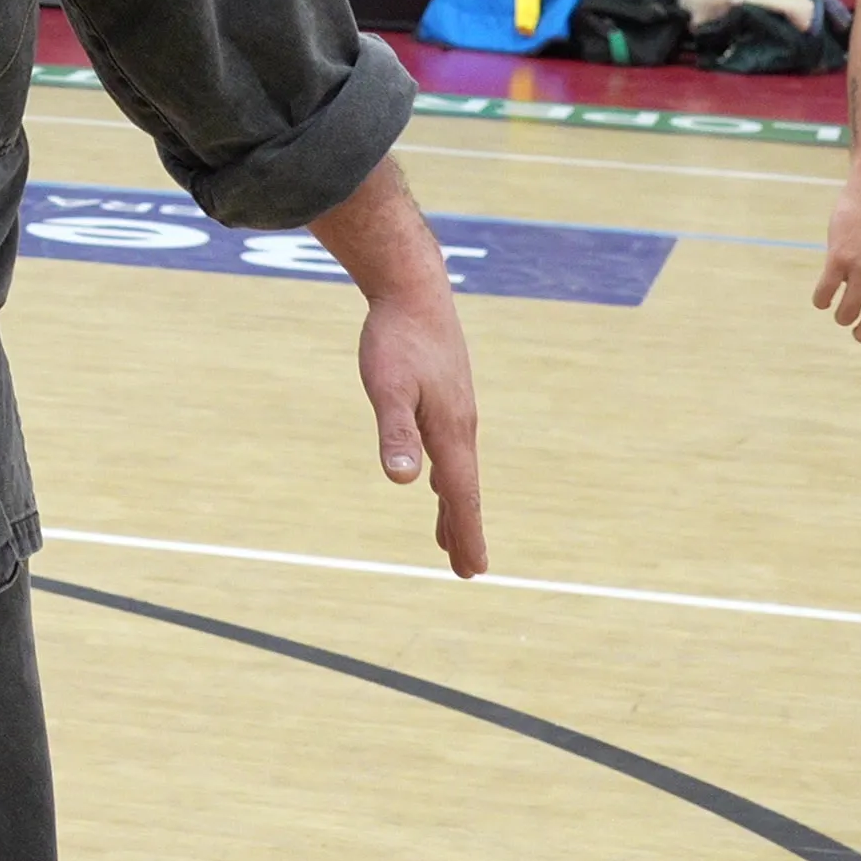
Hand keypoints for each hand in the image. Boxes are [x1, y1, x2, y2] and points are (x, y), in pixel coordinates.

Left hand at [360, 290, 488, 576]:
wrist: (413, 290)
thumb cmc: (397, 339)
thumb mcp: (387, 388)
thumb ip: (395, 433)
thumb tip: (401, 480)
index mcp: (450, 432)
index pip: (461, 495)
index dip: (467, 534)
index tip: (472, 570)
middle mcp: (460, 427)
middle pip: (463, 489)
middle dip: (465, 529)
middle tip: (470, 568)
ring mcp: (455, 411)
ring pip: (456, 470)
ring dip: (455, 505)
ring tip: (451, 536)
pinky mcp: (445, 396)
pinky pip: (449, 448)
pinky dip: (446, 475)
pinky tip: (435, 477)